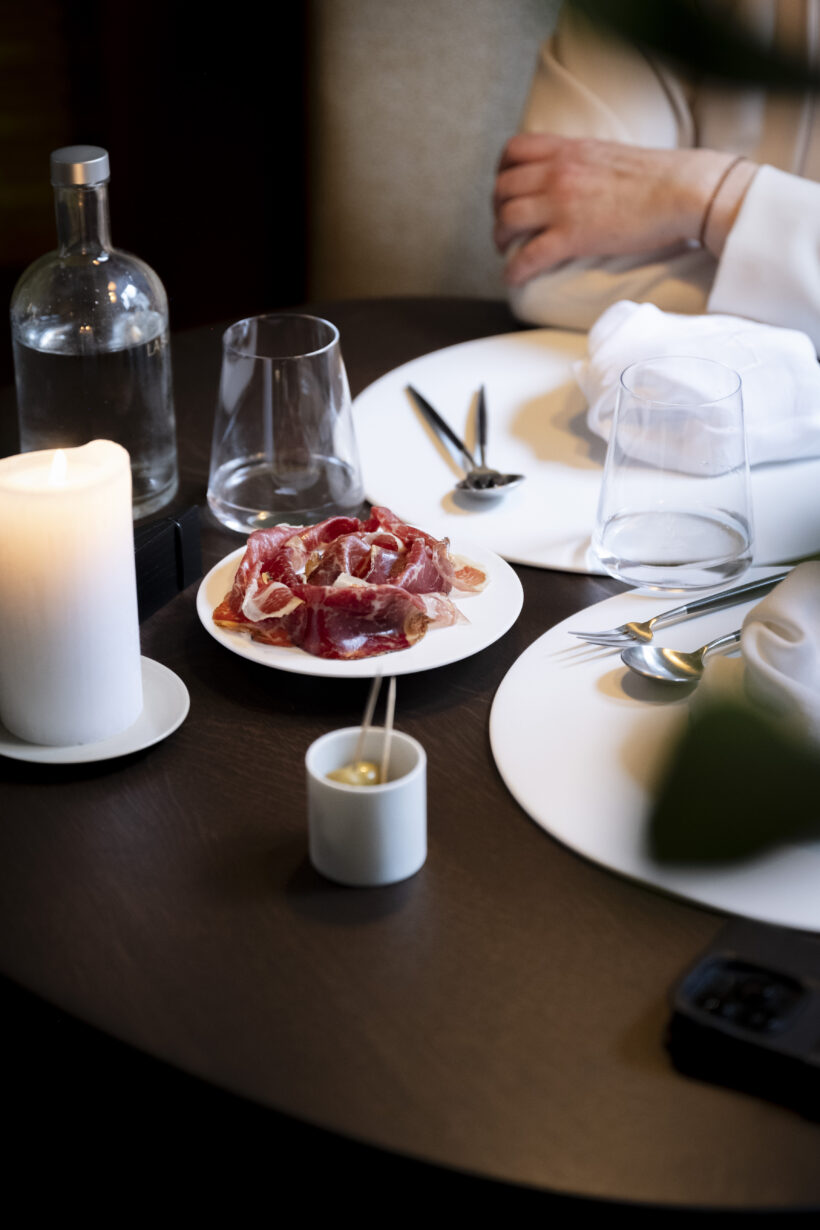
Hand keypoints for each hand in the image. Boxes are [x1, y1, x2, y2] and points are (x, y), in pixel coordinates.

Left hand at [493, 134, 755, 284]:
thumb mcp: (608, 154)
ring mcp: (561, 204)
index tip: (505, 189)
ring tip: (507, 251)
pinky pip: (528, 256)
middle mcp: (557, 172)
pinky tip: (514, 279)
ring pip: (507, 221)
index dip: (501, 172)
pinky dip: (514, 270)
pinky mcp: (571, 236)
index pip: (513, 151)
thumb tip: (577, 174)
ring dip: (501, 240)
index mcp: (568, 149)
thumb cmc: (657, 176)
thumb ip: (583, 161)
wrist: (682, 190)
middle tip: (506, 226)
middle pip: (502, 188)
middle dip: (497, 210)